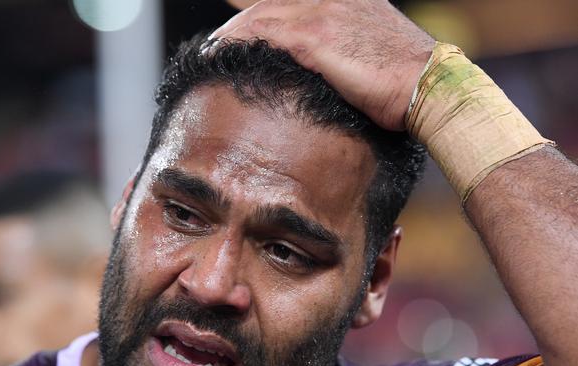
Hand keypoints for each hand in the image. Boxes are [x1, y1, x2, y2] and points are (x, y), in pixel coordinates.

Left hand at [210, 0, 434, 130]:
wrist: (428, 86)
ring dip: (231, 33)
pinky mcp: (315, 36)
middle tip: (218, 45)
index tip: (245, 39)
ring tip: (210, 50)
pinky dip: (236, 41)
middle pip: (272, 4)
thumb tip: (335, 77)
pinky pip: (262, 31)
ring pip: (262, 14)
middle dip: (242, 24)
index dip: (266, 19)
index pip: (293, 4)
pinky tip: (217, 53)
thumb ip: (351, 57)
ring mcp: (323, 12)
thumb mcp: (377, 59)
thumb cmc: (408, 84)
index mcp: (349, 2)